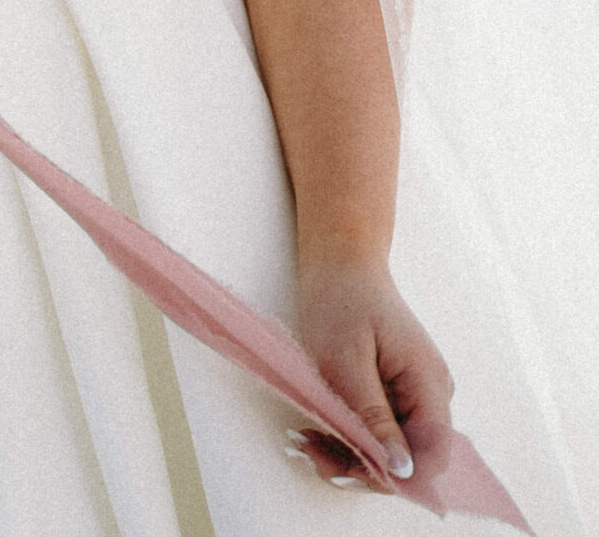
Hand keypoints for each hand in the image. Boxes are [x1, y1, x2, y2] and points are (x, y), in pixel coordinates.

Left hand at [292, 257, 454, 487]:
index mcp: (428, 383)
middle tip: (310, 452)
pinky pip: (380, 428)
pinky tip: (316, 429)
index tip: (345, 470)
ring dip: (349, 452)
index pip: (431, 456)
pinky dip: (349, 434)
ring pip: (391, 447)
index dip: (394, 475)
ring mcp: (415, 393)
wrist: (340, 260)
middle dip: (361, 464)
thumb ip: (374, 417)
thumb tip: (401, 471)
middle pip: (410, 457)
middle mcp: (431, 394)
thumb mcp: (347, 361)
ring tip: (305, 441)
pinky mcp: (396, 391)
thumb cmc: (341, 300)